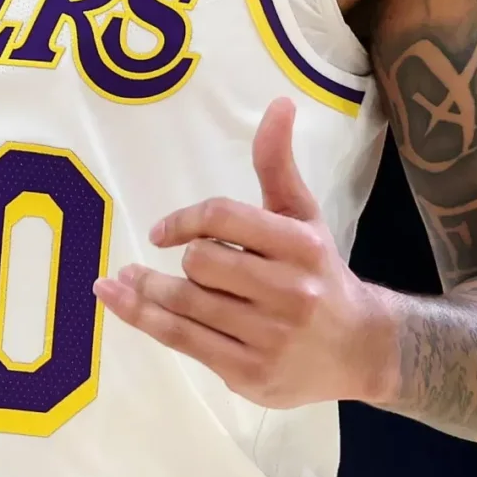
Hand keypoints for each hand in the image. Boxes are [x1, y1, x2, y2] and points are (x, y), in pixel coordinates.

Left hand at [95, 98, 396, 408]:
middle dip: (180, 261)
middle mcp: (290, 291)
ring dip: (146, 289)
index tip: (160, 232)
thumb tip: (279, 103)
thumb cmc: (319, 273)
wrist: (360, 349)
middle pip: (202, 262)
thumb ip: (278, 165)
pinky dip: (141, 316)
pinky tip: (116, 299)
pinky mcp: (250, 373)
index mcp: (301, 246)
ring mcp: (269, 336)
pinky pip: (182, 340)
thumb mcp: (303, 217)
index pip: (225, 218)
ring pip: (186, 304)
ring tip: (124, 280)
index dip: (184, 219)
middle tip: (164, 264)